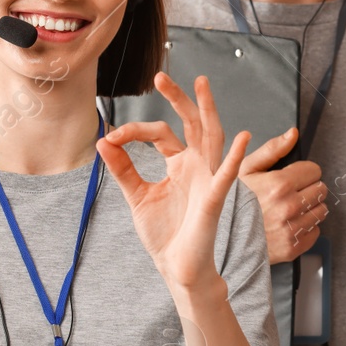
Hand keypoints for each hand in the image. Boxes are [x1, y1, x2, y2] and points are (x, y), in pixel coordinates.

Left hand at [98, 72, 250, 289]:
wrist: (177, 267)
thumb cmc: (164, 234)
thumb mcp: (138, 196)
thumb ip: (123, 169)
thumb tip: (103, 140)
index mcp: (180, 164)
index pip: (160, 133)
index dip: (134, 132)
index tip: (111, 139)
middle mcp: (197, 166)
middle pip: (191, 123)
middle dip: (178, 98)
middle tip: (161, 77)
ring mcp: (208, 179)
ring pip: (212, 137)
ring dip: (208, 111)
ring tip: (202, 85)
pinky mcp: (214, 199)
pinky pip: (227, 175)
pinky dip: (236, 156)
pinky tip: (242, 137)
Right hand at [237, 126, 328, 264]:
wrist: (222, 240)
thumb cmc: (231, 204)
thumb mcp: (246, 170)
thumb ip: (273, 149)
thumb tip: (292, 134)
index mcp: (279, 184)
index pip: (314, 171)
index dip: (303, 172)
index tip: (293, 177)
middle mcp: (289, 207)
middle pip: (321, 190)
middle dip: (308, 189)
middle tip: (290, 194)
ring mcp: (292, 229)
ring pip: (321, 211)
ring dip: (309, 209)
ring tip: (288, 210)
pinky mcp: (293, 247)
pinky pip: (315, 232)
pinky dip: (305, 228)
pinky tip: (287, 225)